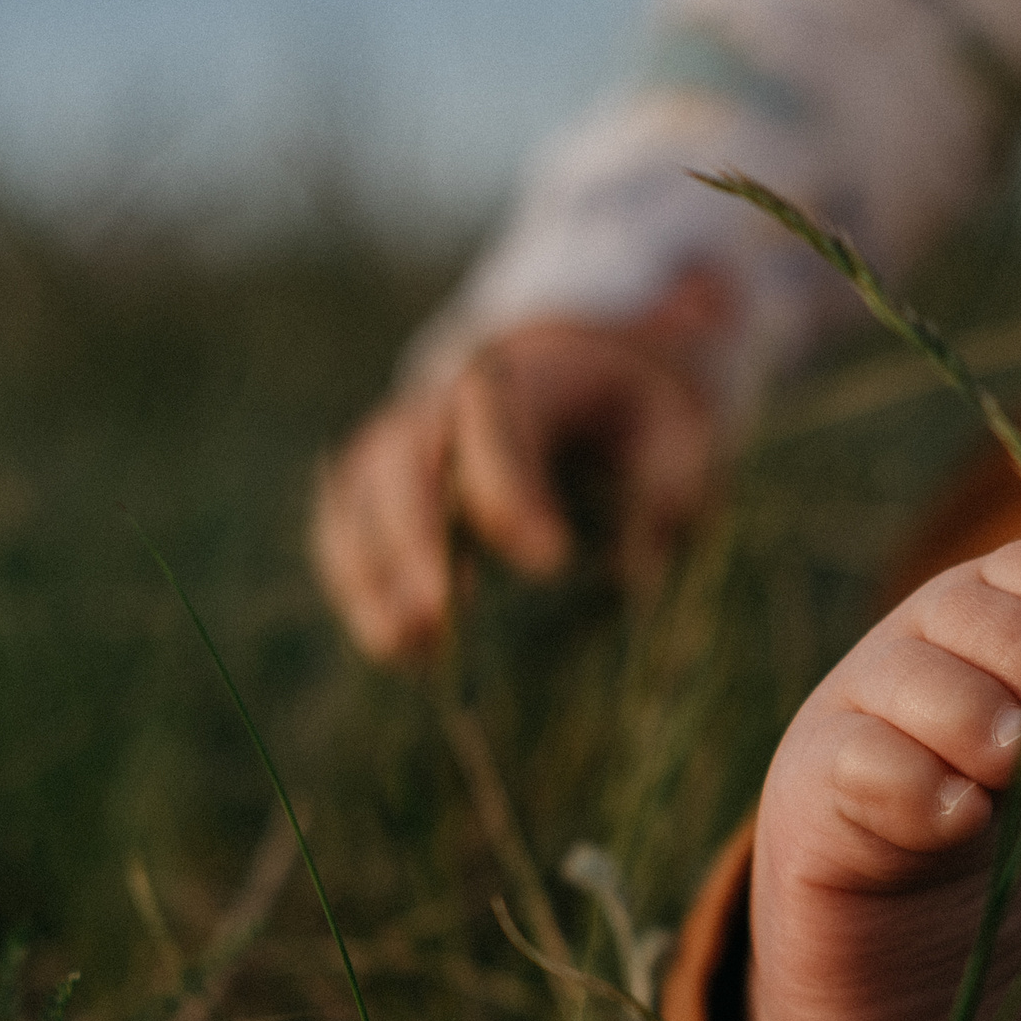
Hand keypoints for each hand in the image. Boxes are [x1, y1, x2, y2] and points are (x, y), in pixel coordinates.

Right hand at [311, 267, 733, 661]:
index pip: (498, 424)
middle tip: (439, 615)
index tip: (552, 562)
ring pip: (359, 495)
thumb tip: (646, 561)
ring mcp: (400, 438)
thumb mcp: (675, 424)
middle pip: (405, 458)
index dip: (512, 490)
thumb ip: (673, 477)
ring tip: (402, 647)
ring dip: (368, 572)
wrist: (573, 372)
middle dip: (414, 539)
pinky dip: (356, 583)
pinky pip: (345, 525)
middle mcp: (441, 401)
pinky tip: (395, 649)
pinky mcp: (379, 482)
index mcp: (519, 378)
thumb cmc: (627, 409)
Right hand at [749, 371, 1020, 1020]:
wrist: (983, 990)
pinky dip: (918, 792)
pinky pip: (853, 774)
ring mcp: (868, 727)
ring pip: (914, 679)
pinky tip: (960, 824)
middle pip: (982, 601)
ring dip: (987, 717)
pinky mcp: (817, 815)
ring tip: (1020, 768)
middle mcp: (937, 651)